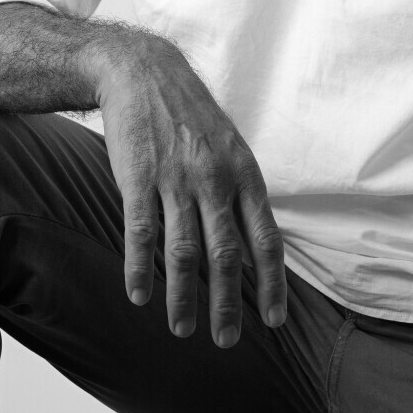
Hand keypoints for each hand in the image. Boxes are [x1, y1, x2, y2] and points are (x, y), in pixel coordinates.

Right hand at [95, 31, 286, 347]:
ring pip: (184, 250)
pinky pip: (141, 231)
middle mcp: (214, 179)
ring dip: (183, 296)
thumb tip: (255, 248)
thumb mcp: (231, 147)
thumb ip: (242, 194)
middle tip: (226, 340)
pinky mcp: (138, 177)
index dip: (272, 283)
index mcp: (244, 173)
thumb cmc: (191, 116)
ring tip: (184, 329)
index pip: (265, 238)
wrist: (144, 71)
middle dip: (228, 303)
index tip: (274, 320)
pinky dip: (140, 267)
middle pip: (226, 254)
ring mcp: (175, 179)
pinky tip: (138, 295)